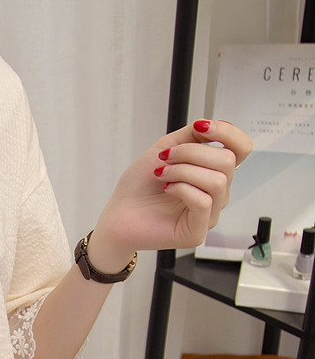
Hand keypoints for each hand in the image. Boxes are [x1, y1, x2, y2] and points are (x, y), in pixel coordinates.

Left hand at [88, 119, 252, 271]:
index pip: (241, 148)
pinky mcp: (196, 233)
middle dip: (191, 153)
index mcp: (212, 173)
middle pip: (227, 161)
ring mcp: (209, 215)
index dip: (228, 132)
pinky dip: (182, 189)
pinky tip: (166, 189)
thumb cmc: (138, 187)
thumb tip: (211, 125)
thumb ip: (191, 136)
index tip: (201, 127)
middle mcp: (216, 195)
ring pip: (217, 181)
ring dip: (183, 171)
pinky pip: (203, 202)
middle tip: (164, 159)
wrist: (117, 215)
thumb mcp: (164, 150)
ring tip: (161, 174)